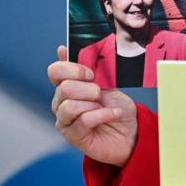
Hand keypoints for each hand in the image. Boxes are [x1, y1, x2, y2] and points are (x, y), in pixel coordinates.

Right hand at [47, 45, 137, 166]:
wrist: (131, 131)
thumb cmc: (116, 107)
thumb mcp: (106, 83)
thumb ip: (88, 68)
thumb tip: (61, 49)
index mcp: (67, 86)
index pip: (55, 71)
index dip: (72, 69)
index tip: (91, 73)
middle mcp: (61, 103)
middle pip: (63, 88)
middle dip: (88, 88)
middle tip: (100, 93)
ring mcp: (65, 121)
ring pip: (69, 106)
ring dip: (93, 104)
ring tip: (105, 106)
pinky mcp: (74, 136)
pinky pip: (83, 121)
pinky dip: (102, 115)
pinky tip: (113, 114)